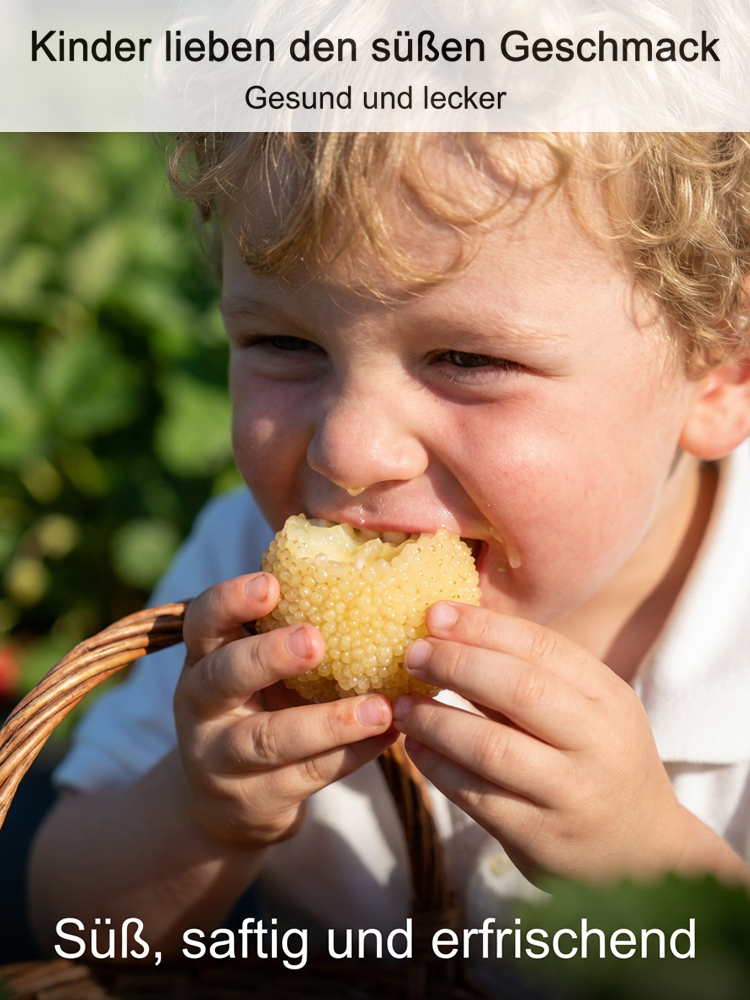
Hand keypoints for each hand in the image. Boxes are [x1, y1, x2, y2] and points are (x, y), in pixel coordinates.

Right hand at [174, 573, 395, 849]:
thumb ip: (288, 630)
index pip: (203, 621)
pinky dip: (353, 755)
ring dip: (330, 722)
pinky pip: (309, 776)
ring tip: (381, 708)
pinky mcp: (254, 801)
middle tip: (316, 640)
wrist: (222, 803)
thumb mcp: (253, 668)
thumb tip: (377, 572)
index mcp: (204, 658)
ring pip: (270, 739)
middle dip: (269, 656)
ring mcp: (222, 758)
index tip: (271, 583)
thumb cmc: (256, 706)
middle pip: (224, 677)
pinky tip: (391, 735)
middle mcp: (201, 705)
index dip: (231, 601)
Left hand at [392, 601, 716, 883]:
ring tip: (401, 706)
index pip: (542, 647)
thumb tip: (451, 632)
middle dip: (456, 664)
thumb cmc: (597, 760)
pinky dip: (437, 768)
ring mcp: (571, 794)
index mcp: (608, 698)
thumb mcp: (587, 711)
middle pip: (519, 690)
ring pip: (491, 748)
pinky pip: (477, 796)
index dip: (483, 627)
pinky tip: (415, 749)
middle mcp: (597, 743)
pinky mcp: (541, 838)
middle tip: (412, 655)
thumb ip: (530, 677)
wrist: (641, 852)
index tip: (435, 614)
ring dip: (435, 721)